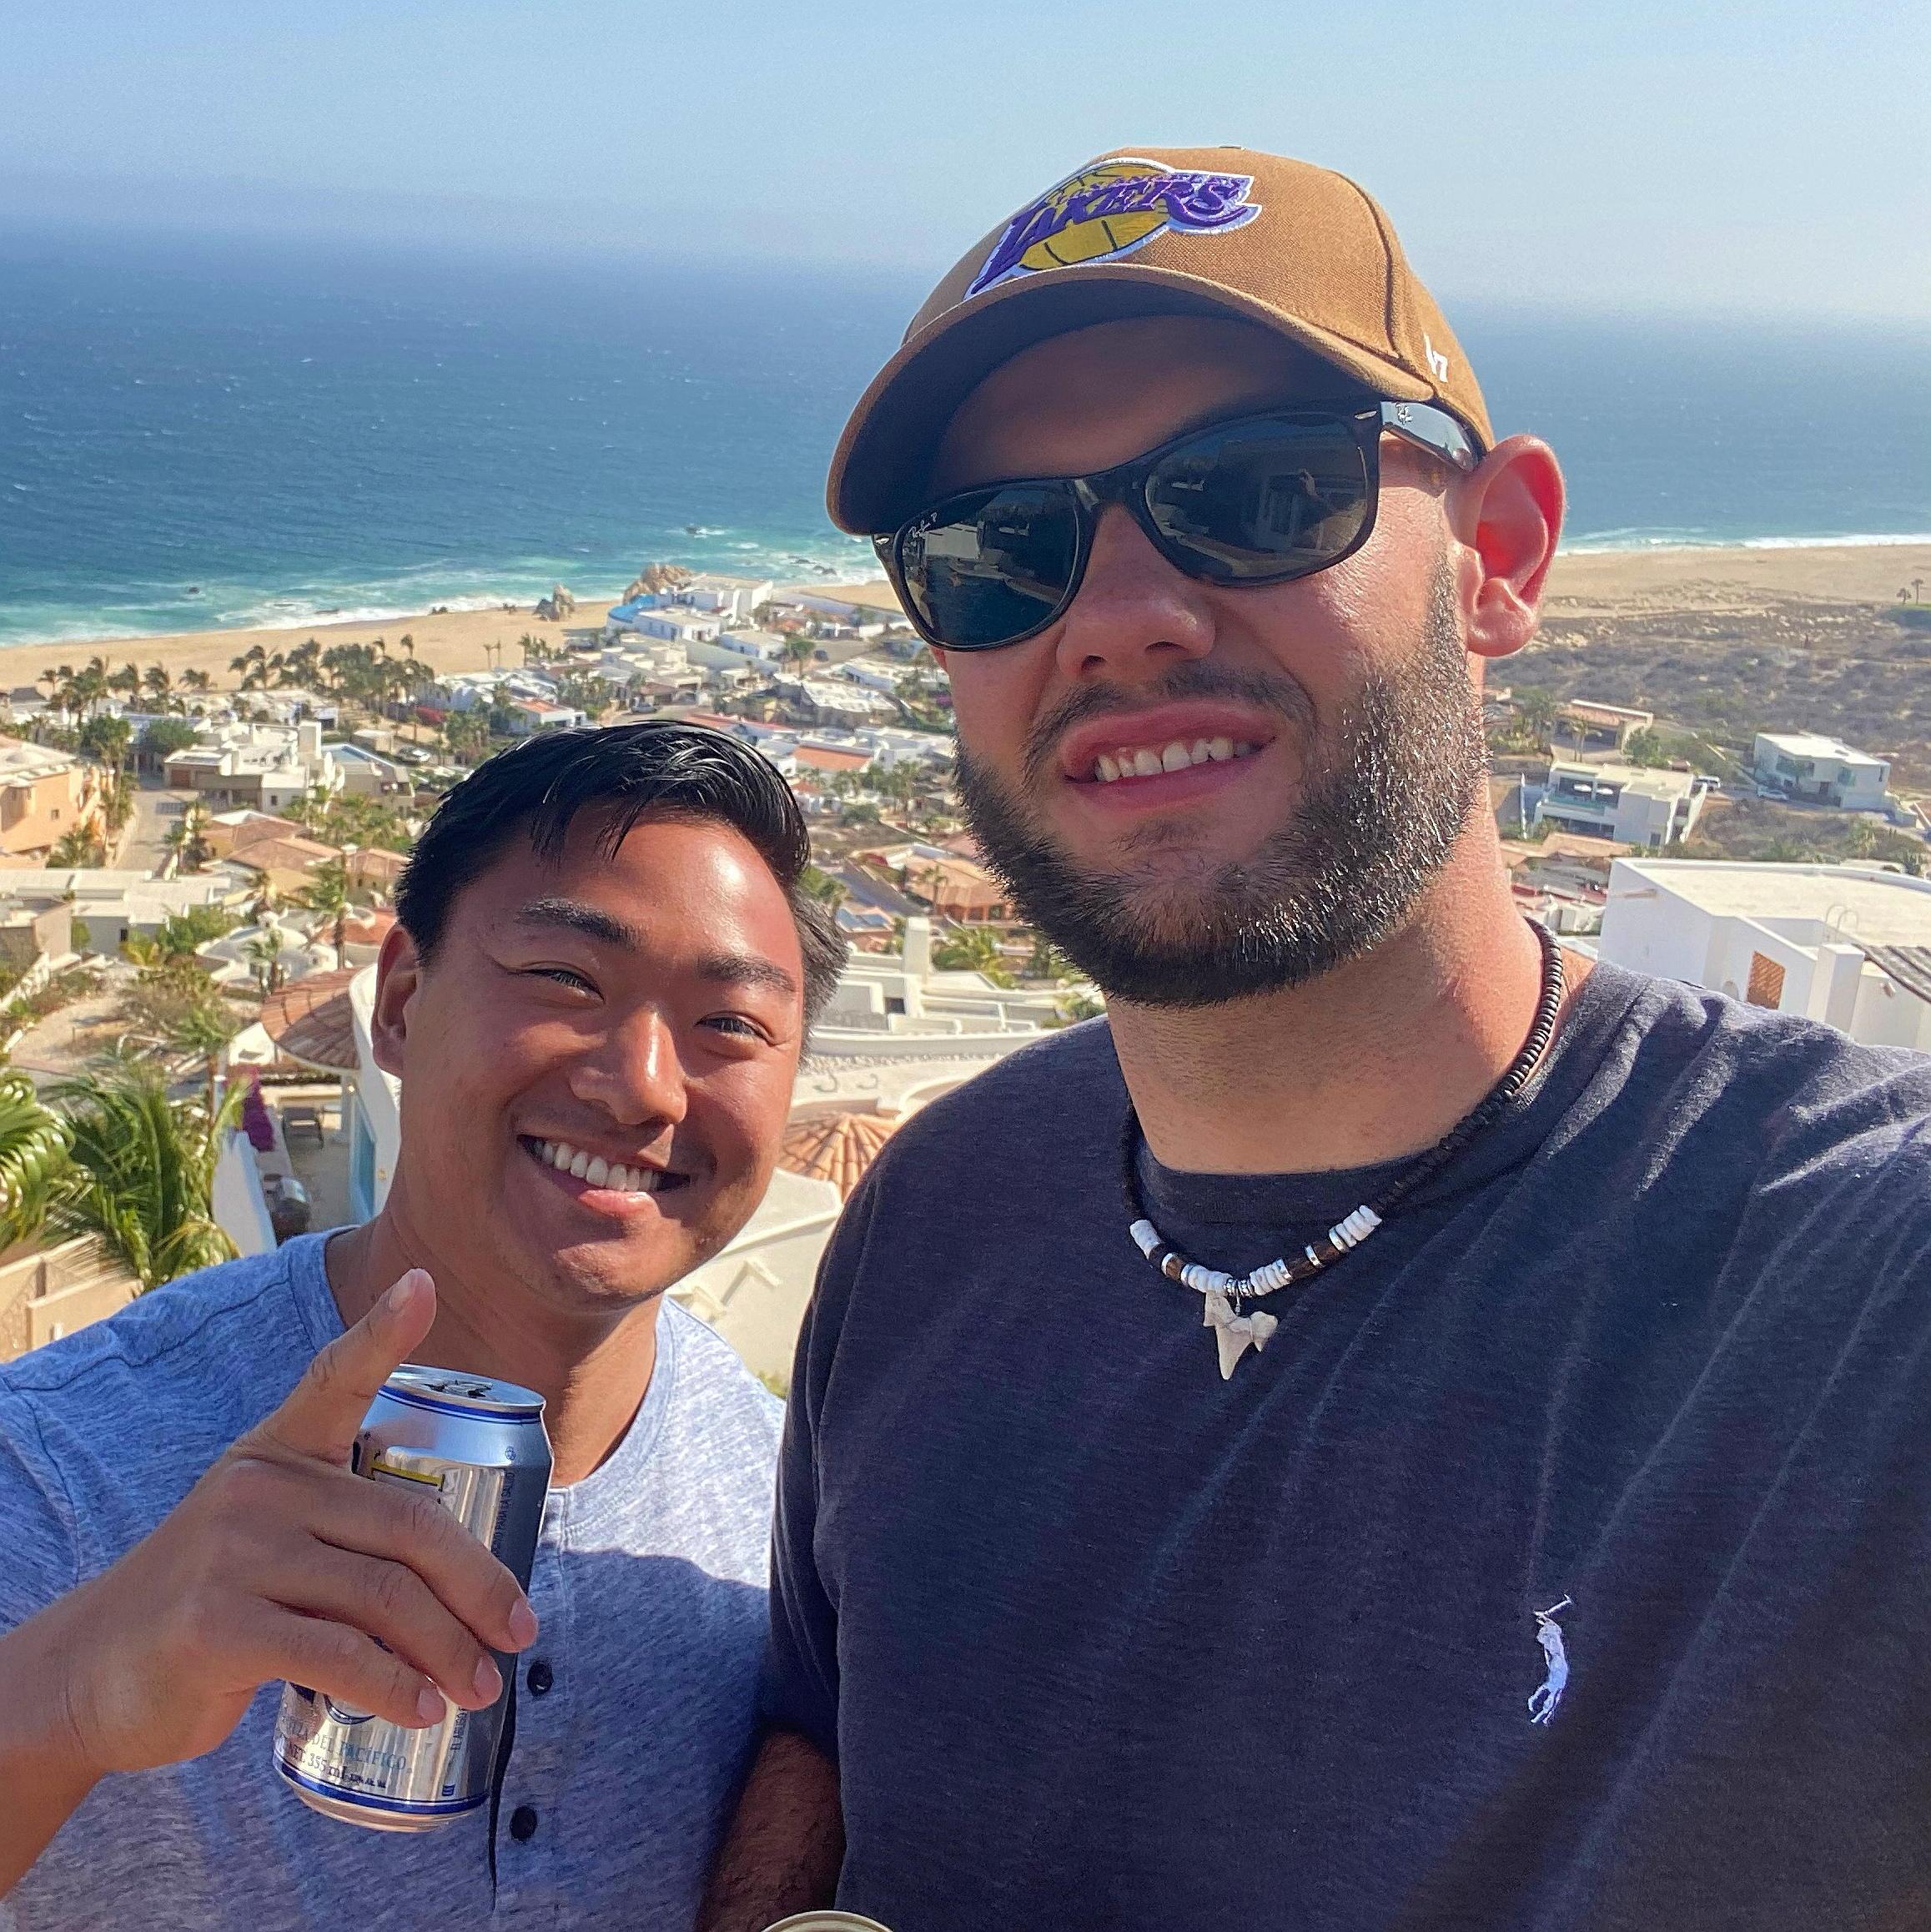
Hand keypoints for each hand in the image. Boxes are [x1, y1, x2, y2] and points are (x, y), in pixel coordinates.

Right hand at [47, 1269, 538, 1777]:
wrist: (87, 1673)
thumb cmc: (210, 1605)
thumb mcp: (264, 1538)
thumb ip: (344, 1533)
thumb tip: (468, 1583)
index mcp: (277, 1452)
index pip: (334, 1378)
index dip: (382, 1332)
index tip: (423, 1285)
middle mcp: (258, 1488)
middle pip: (407, 1525)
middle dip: (479, 1585)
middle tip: (518, 1633)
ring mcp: (233, 1553)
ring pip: (383, 1597)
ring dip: (448, 1650)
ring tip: (478, 1690)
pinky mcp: (215, 1625)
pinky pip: (334, 1654)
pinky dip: (392, 1686)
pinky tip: (419, 1710)